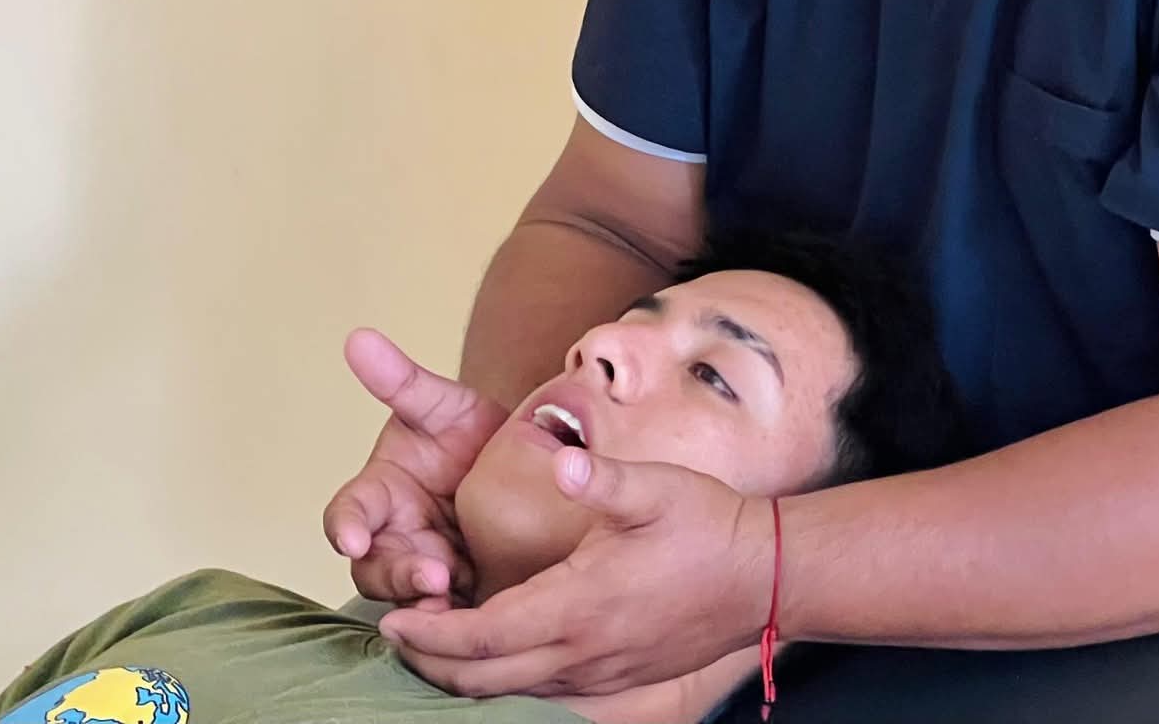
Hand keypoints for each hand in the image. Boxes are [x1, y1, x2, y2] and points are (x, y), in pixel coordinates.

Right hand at [321, 328, 509, 603]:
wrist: (527, 459)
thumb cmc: (468, 430)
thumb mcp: (441, 404)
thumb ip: (400, 379)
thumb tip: (358, 337)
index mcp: (381, 494)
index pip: (349, 514)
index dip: (348, 527)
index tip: (355, 537)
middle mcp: (396, 537)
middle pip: (377, 567)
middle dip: (400, 574)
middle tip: (434, 576)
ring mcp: (429, 568)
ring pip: (412, 598)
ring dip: (428, 602)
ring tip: (455, 597)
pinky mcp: (466, 594)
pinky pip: (455, 616)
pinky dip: (462, 619)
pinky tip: (483, 618)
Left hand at [379, 447, 775, 697]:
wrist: (766, 577)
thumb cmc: (707, 524)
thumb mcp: (656, 488)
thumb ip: (602, 479)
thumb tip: (560, 467)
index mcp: (581, 605)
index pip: (483, 636)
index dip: (429, 635)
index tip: (392, 620)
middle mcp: (584, 651)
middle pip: (483, 679)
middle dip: (431, 663)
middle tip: (396, 635)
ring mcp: (601, 673)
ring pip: (511, 691)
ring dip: (465, 673)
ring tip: (432, 643)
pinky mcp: (618, 678)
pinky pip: (544, 690)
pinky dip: (505, 677)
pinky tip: (496, 651)